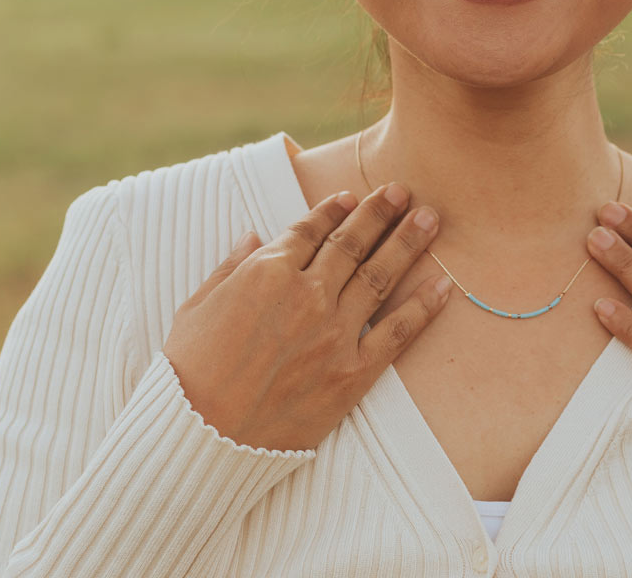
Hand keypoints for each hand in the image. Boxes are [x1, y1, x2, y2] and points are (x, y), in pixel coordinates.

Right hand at [163, 183, 450, 451]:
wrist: (199, 440)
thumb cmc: (188, 373)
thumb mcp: (197, 306)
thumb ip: (231, 267)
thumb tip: (253, 237)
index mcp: (268, 272)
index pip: (310, 230)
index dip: (334, 210)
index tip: (352, 197)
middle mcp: (307, 294)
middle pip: (352, 243)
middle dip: (380, 213)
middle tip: (403, 191)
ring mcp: (333, 333)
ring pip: (380, 275)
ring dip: (408, 243)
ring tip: (430, 219)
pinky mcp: (351, 373)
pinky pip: (397, 333)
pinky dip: (423, 307)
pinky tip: (443, 285)